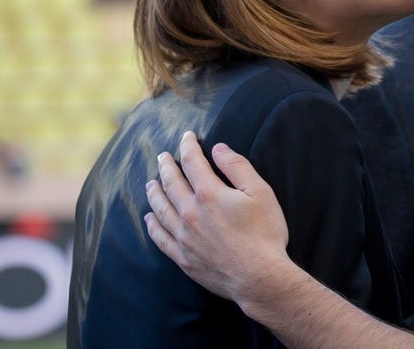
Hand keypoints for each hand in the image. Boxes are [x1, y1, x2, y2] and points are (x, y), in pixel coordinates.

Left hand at [144, 131, 287, 303]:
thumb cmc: (265, 233)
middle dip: (166, 166)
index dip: (188, 146)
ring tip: (150, 183)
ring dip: (154, 192)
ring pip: (160, 209)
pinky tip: (149, 219)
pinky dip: (152, 225)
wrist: (259, 277)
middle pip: (171, 183)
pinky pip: (160, 238)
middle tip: (163, 156)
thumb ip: (238, 167)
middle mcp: (190, 213)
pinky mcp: (183, 258)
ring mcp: (184, 237)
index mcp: (209, 193)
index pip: (192, 162)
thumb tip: (219, 148)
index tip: (187, 136)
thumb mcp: (260, 192)